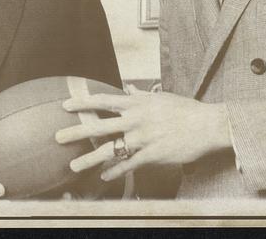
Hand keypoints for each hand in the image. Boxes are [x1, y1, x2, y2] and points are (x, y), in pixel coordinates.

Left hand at [55, 87, 232, 181]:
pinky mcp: (152, 155)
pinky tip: (104, 177)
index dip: (83, 102)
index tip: (66, 105)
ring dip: (90, 158)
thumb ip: (140, 95)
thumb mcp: (160, 98)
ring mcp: (143, 138)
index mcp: (137, 103)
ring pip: (110, 149)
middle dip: (76, 132)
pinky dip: (115, 172)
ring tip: (74, 165)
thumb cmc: (185, 109)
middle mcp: (136, 119)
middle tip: (58, 137)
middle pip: (99, 126)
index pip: (104, 100)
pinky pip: (129, 165)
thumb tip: (128, 88)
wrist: (207, 124)